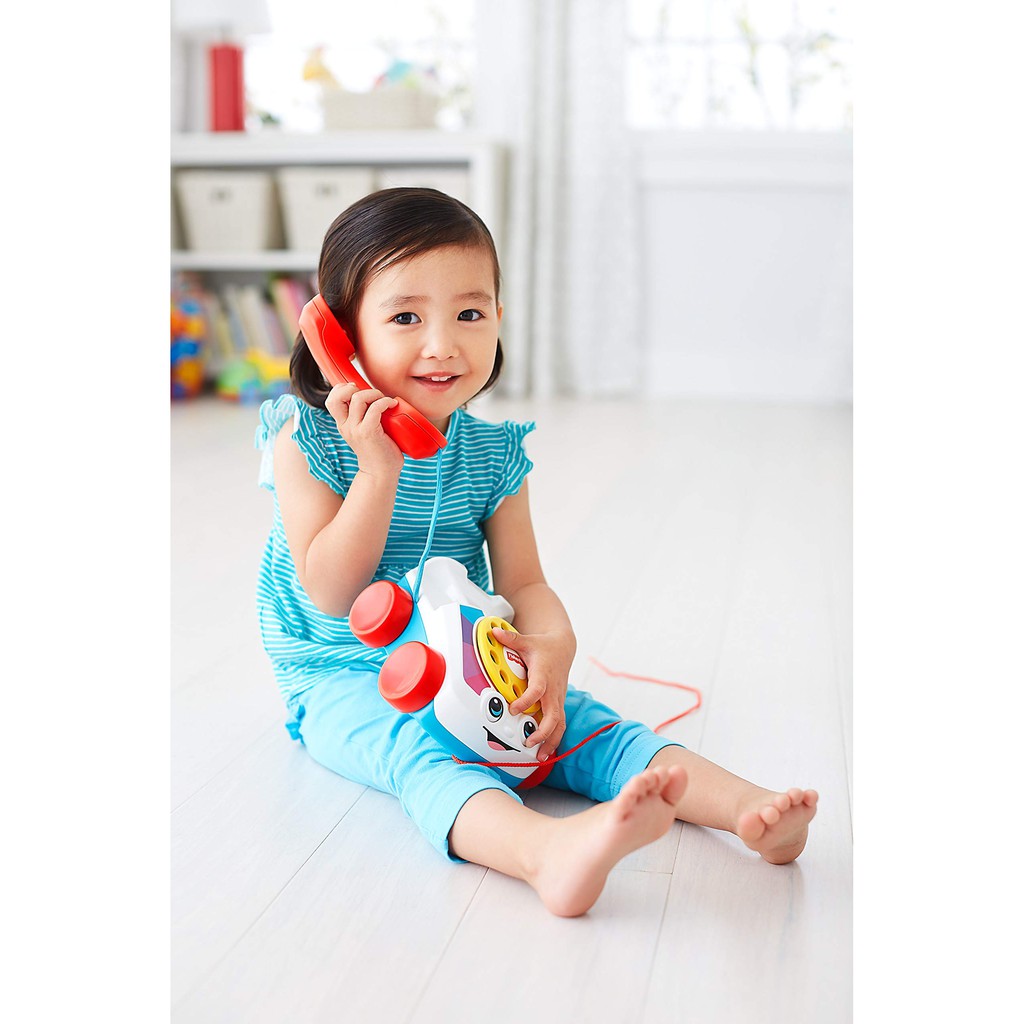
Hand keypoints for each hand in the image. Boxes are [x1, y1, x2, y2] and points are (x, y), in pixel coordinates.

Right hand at [325, 382, 403, 479]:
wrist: (380, 473)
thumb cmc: (378, 451)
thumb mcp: (364, 432)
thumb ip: (363, 417)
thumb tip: (374, 398)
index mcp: (343, 424)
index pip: (331, 399)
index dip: (342, 389)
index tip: (358, 390)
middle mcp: (346, 426)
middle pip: (337, 396)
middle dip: (354, 388)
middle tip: (370, 394)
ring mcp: (356, 429)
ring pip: (358, 398)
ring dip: (374, 394)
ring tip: (384, 400)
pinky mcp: (369, 433)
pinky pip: (375, 408)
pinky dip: (385, 402)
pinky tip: (392, 404)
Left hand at [492, 626, 573, 761]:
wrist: (563, 648)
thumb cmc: (544, 647)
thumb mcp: (527, 641)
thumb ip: (510, 638)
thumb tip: (493, 632)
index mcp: (544, 675)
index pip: (538, 691)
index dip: (527, 701)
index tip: (513, 709)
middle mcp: (553, 690)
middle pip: (553, 715)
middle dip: (543, 731)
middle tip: (529, 741)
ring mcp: (557, 699)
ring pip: (559, 724)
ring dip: (551, 741)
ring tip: (540, 757)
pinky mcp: (558, 704)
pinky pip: (559, 724)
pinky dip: (554, 739)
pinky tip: (545, 752)